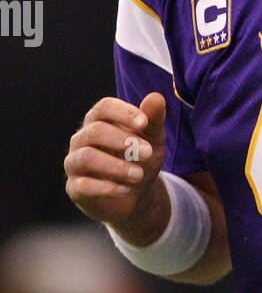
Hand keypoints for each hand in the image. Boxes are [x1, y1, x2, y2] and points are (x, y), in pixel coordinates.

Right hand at [64, 92, 168, 241]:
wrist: (136, 194)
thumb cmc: (141, 159)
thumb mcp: (153, 139)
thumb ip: (153, 119)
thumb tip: (156, 97)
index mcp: (99, 121)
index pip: (104, 107)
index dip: (123, 112)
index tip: (144, 122)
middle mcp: (82, 139)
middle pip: (95, 131)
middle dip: (123, 141)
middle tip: (148, 153)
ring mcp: (75, 163)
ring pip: (87, 157)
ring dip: (116, 166)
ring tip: (139, 175)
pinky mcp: (74, 188)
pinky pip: (83, 185)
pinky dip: (106, 187)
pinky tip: (126, 189)